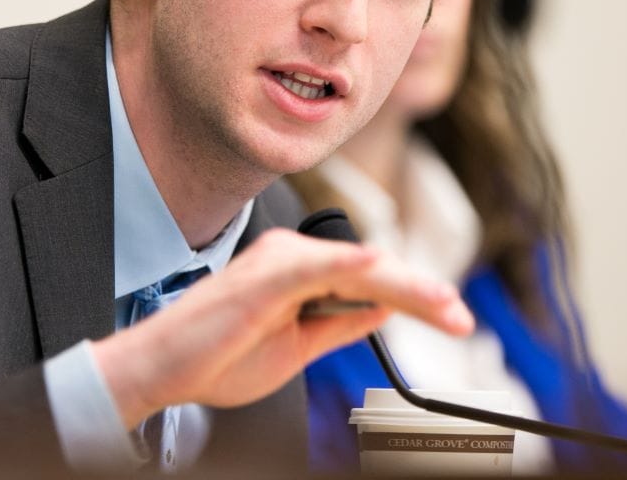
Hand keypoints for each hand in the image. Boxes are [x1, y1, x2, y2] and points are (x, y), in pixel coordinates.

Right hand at [92, 229, 473, 427]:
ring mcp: (278, 262)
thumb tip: (383, 308)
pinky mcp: (264, 276)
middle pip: (371, 271)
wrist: (164, 370)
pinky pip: (314, 266)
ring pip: (356, 268)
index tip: (454, 317)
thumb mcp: (297, 346)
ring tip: (443, 305)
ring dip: (404, 286)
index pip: (369, 280)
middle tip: (462, 317)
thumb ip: (339, 323)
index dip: (415, 297)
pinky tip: (378, 268)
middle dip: (421, 294)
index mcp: (298, 271)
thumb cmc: (219, 356)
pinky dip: (348, 265)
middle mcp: (291, 256)